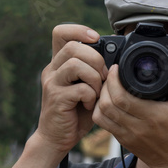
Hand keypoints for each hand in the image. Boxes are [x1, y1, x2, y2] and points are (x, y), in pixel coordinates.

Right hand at [35, 23, 107, 155]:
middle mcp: (52, 69)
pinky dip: (91, 96)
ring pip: (75, 64)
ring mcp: (52, 83)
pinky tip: (90, 105)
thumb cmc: (75, 111)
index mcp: (59, 62)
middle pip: (73, 46)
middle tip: (103, 76)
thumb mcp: (85, 86)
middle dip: (95, 59)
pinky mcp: (56, 99)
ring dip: (94, 77)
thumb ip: (93, 70)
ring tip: (97, 91)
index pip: (60, 32)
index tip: (96, 39)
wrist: (57, 138)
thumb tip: (115, 59)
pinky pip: (80, 88)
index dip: (79, 30)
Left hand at [93, 51, 167, 167]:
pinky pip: (104, 125)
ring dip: (100, 98)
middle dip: (105, 86)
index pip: (121, 97)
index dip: (113, 80)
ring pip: (101, 115)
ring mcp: (127, 136)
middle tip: (111, 75)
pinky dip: (102, 111)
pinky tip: (108, 102)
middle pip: (107, 104)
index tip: (116, 68)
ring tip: (108, 87)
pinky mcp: (123, 141)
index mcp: (151, 116)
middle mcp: (136, 127)